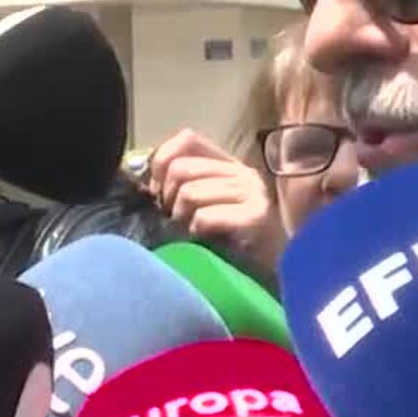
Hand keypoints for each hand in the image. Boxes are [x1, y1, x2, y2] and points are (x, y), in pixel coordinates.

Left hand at [146, 128, 286, 261]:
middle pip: (181, 168)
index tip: (159, 193)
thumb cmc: (231, 245)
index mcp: (229, 164)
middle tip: (176, 221)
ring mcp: (251, 193)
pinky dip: (196, 233)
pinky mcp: (255, 217)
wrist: (270, 276)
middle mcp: (242, 172)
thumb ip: (182, 186)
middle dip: (168, 199)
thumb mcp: (205, 207)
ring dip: (181, 220)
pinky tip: (206, 243)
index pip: (187, 140)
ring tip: (192, 234)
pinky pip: (204, 217)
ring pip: (189, 193)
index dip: (162, 162)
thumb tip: (147, 183)